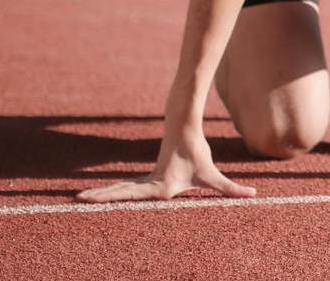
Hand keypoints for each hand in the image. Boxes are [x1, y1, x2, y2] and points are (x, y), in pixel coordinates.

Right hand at [76, 121, 255, 202]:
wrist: (186, 130)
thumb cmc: (198, 154)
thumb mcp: (213, 176)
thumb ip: (231, 188)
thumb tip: (252, 194)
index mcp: (160, 186)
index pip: (132, 194)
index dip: (113, 196)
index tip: (94, 198)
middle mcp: (149, 183)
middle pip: (120, 192)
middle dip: (100, 197)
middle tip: (77, 200)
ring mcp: (146, 179)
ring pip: (120, 189)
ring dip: (102, 195)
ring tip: (79, 199)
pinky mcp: (147, 178)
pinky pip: (125, 188)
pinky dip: (112, 193)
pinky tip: (99, 197)